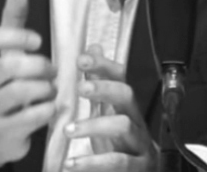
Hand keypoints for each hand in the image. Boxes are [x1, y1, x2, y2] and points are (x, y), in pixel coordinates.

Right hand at [0, 0, 56, 166]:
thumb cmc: (0, 82)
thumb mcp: (3, 52)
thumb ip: (13, 19)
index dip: (15, 36)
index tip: (38, 40)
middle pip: (9, 66)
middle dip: (39, 65)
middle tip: (51, 69)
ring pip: (22, 91)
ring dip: (46, 87)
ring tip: (51, 88)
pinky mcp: (2, 131)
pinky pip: (31, 116)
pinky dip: (47, 109)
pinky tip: (49, 106)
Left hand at [64, 44, 157, 170]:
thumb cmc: (120, 141)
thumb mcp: (106, 110)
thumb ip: (98, 82)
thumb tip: (93, 47)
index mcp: (125, 104)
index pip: (119, 76)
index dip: (103, 65)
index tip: (82, 59)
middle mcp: (135, 119)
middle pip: (126, 95)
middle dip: (104, 88)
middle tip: (81, 88)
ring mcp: (139, 143)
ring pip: (122, 126)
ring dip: (93, 126)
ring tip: (68, 130)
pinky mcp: (138, 166)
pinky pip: (118, 162)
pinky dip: (93, 163)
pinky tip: (72, 163)